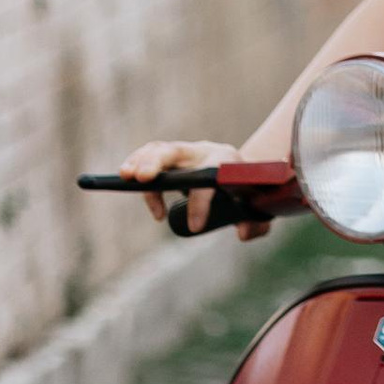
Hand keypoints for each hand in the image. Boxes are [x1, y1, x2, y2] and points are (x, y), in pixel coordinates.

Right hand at [119, 139, 266, 242]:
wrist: (246, 172)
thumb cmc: (249, 192)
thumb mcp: (259, 208)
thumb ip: (256, 224)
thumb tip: (242, 233)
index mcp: (228, 162)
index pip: (210, 180)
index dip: (200, 203)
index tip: (194, 227)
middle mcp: (205, 151)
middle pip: (177, 150)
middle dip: (158, 162)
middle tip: (143, 180)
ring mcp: (186, 153)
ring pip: (160, 149)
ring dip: (140, 161)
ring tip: (125, 177)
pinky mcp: (172, 159)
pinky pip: (150, 157)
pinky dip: (136, 165)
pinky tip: (124, 180)